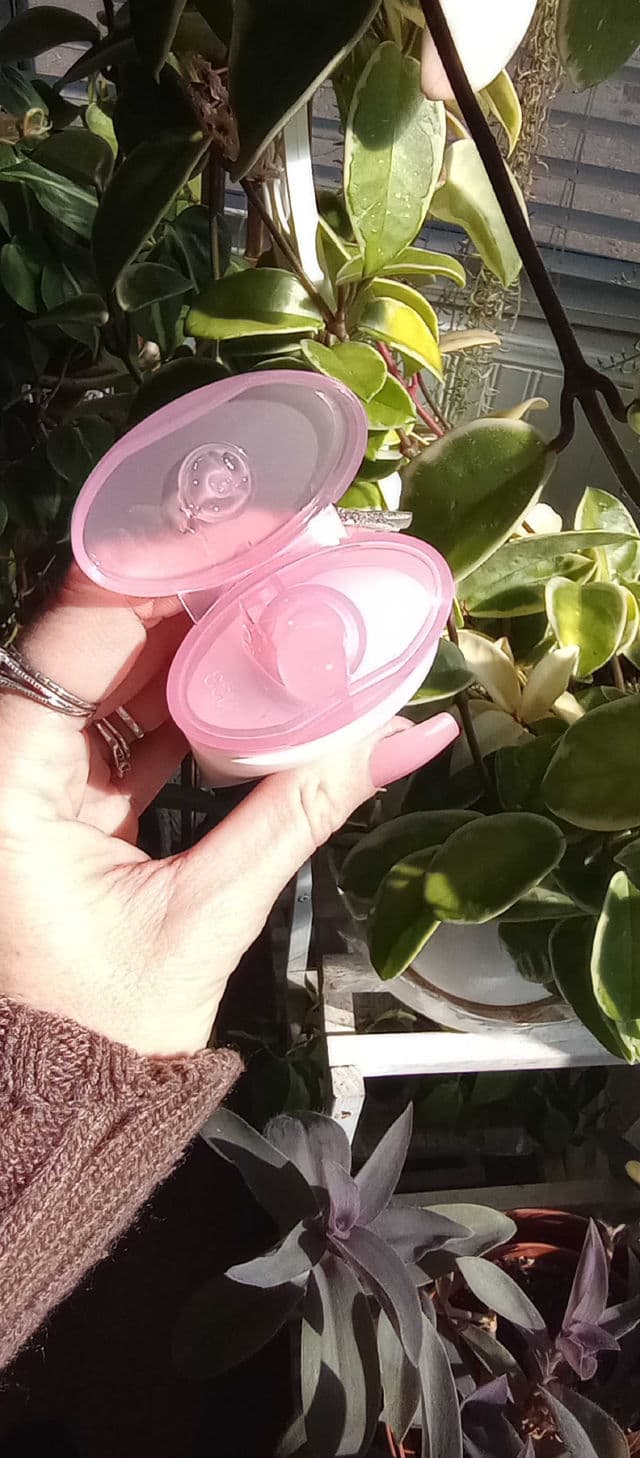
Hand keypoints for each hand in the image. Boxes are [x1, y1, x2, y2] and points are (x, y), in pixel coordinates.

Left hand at [0, 570, 454, 1055]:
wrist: (66, 1102)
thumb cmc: (108, 1024)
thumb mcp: (208, 914)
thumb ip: (301, 813)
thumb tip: (406, 737)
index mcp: (7, 776)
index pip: (73, 629)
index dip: (154, 565)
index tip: (236, 520)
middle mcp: (8, 759)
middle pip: (97, 641)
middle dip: (188, 594)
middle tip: (277, 547)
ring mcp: (35, 777)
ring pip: (115, 677)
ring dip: (195, 642)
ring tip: (280, 596)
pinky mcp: (67, 800)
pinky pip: (126, 724)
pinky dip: (187, 699)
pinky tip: (253, 670)